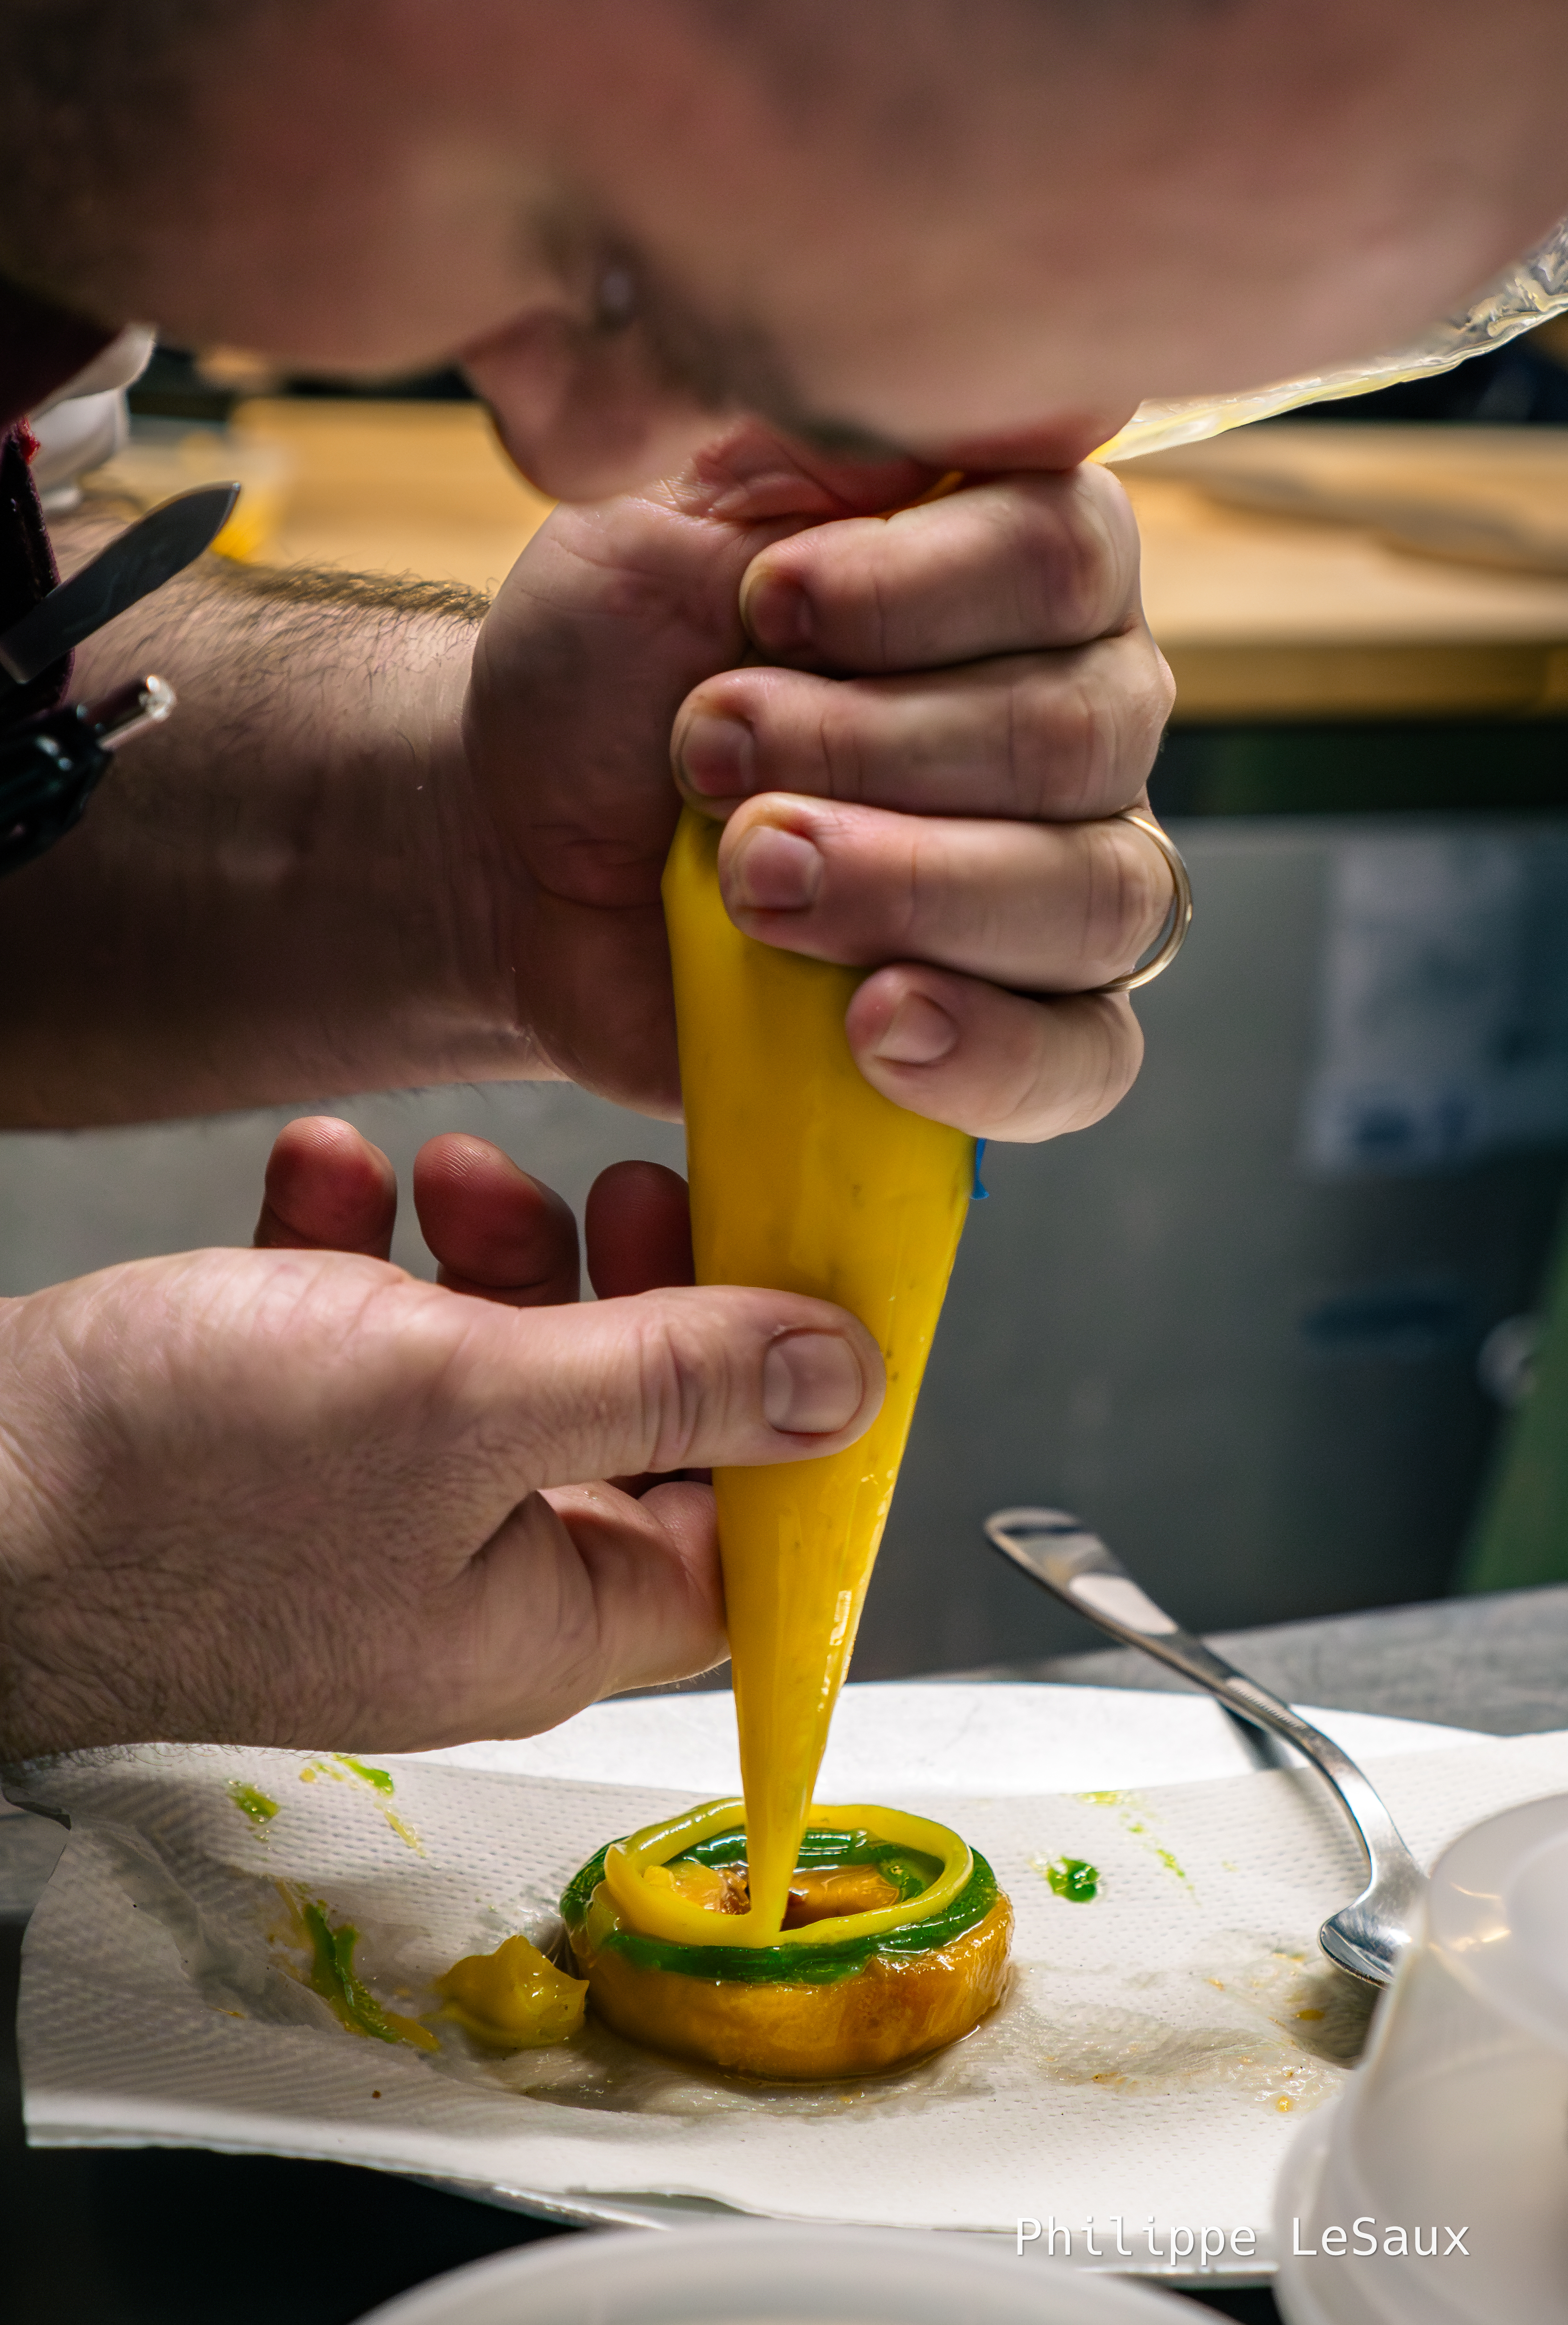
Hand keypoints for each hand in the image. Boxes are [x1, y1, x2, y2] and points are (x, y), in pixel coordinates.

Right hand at [0, 1130, 877, 1759]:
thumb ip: (667, 1383)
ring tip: (451, 1167)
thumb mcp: (467, 1406)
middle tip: (624, 1184)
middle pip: (624, 1419)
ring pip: (496, 1359)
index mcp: (548, 1613)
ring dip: (493, 1241)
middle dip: (629, 1282)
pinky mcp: (276, 1447)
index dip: (783, 1398)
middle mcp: (469, 1578)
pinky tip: (329, 1177)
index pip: (742, 1527)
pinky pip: (365, 1336)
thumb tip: (841, 1380)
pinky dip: (360, 1244)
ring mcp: (369, 1513)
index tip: (783, 1267)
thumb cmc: (177, 1488)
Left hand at [466, 423, 1173, 1138]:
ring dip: (907, 884)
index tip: (767, 605)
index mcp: (1020, 572)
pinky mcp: (1013, 1027)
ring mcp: (1060, 882)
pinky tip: (873, 1024)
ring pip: (1094, 897)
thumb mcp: (671, 517)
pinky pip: (1083, 1059)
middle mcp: (1079, 721)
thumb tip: (1010, 400)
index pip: (1067, 559)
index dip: (919, 593)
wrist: (518, 838)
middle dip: (872, 749)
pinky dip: (986, 1049)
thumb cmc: (609, 669)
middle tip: (710, 756)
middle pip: (1078, 738)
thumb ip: (821, 456)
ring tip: (748, 877)